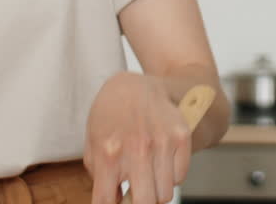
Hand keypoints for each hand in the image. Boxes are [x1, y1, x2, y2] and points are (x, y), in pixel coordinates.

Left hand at [84, 72, 190, 203]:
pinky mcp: (182, 137)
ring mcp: (163, 143)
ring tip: (148, 176)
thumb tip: (115, 199)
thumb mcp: (93, 142)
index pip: (106, 202)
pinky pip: (180, 177)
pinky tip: (161, 162)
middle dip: (138, 203)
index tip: (115, 202)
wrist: (136, 85)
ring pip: (165, 194)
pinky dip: (171, 176)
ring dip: (155, 191)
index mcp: (108, 152)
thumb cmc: (111, 115)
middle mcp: (137, 149)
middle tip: (135, 194)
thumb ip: (98, 174)